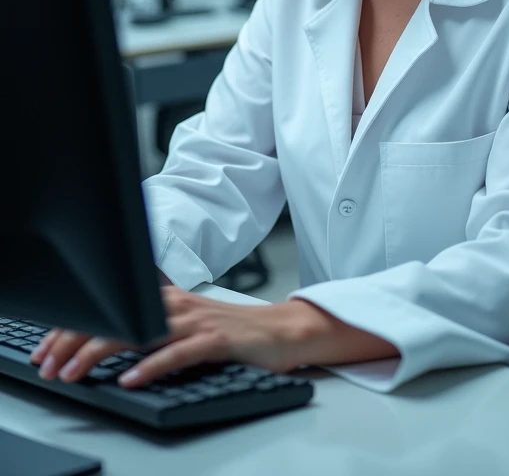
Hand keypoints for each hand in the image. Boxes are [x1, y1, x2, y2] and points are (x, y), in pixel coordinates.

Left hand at [31, 287, 396, 388]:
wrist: (287, 330)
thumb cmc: (238, 334)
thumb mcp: (190, 327)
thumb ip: (157, 330)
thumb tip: (115, 343)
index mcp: (168, 301)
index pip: (113, 308)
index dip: (74, 327)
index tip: (48, 349)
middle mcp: (178, 305)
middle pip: (117, 316)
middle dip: (74, 340)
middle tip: (49, 364)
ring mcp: (198, 320)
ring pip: (139, 332)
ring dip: (100, 352)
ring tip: (74, 371)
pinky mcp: (218, 339)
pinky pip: (178, 353)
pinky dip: (151, 366)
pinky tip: (131, 379)